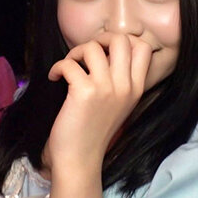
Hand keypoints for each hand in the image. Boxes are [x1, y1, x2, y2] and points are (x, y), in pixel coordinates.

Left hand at [43, 33, 152, 173]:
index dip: (123, 40)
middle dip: (100, 39)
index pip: (143, 48)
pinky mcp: (84, 92)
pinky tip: (55, 78)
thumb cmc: (95, 131)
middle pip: (121, 39)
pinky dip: (58, 67)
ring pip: (93, 47)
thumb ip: (119, 80)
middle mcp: (125, 86)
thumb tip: (105, 53)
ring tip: (69, 66)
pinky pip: (69, 64)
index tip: (106, 50)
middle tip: (86, 53)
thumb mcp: (119, 105)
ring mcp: (106, 88)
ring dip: (76, 52)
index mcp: (136, 88)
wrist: (80, 159)